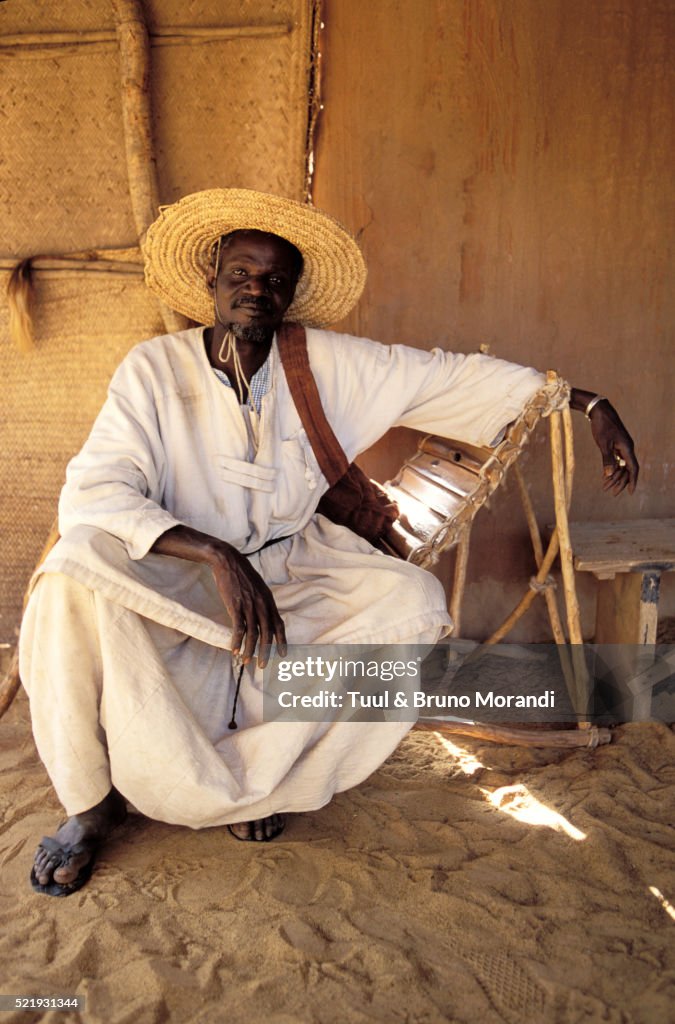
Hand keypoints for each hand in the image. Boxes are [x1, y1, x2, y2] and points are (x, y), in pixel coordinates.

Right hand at [208, 542, 286, 666]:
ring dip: (250, 650)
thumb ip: (263, 602)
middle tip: (263, 665)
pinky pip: (238, 628)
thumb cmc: (242, 575)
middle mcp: (262, 604)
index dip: (281, 641)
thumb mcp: (258, 587)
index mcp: (269, 600)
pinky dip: (237, 641)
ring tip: (247, 661)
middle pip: (267, 633)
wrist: (228, 561)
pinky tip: (234, 650)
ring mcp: (249, 605)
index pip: (279, 624)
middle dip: (266, 651)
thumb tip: (264, 616)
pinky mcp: (235, 606)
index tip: (283, 654)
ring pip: (253, 634)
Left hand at [587, 399, 638, 494]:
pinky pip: (616, 460)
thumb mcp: (603, 443)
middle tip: (611, 493)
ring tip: (605, 487)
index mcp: (627, 448)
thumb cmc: (601, 426)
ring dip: (614, 476)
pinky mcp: (615, 445)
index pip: (633, 468)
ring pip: (621, 466)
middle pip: (626, 470)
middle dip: (619, 482)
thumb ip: (607, 459)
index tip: (630, 492)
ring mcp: (621, 447)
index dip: (632, 481)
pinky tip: (605, 476)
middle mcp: (627, 448)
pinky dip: (611, 468)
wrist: (599, 411)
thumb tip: (609, 474)